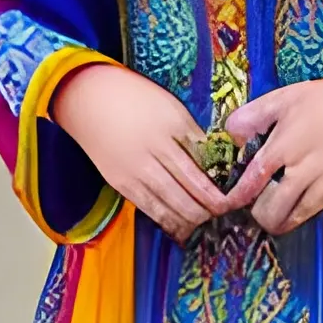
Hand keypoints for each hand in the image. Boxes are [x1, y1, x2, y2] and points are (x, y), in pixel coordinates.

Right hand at [49, 62, 231, 241]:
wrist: (88, 99)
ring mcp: (132, 173)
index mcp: (167, 134)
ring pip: (167, 207)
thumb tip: (218, 161)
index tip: (233, 201)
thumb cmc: (135, 98)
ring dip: (189, 219)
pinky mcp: (119, 183)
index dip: (217, 193)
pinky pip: (147, 208)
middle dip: (207, 210)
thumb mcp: (172, 108)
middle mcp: (149, 158)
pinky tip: (180, 225)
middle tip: (224, 216)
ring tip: (206, 223)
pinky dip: (166, 219)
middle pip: (185, 195)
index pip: (198, 173)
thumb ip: (194, 136)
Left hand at [225, 78, 322, 235]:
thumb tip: (230, 133)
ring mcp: (314, 183)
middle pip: (261, 202)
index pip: (248, 176)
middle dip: (247, 209)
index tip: (224, 200)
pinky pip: (302, 215)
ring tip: (262, 216)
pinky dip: (288, 221)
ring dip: (267, 219)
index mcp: (282, 141)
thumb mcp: (291, 96)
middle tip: (239, 208)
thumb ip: (255, 114)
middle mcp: (295, 167)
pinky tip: (283, 221)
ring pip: (280, 214)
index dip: (233, 193)